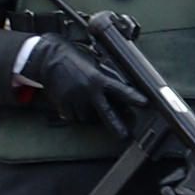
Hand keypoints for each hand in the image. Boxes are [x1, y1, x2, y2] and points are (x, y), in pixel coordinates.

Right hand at [14, 33, 151, 129]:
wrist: (49, 58)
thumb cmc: (73, 60)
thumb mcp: (93, 66)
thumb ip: (103, 81)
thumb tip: (116, 97)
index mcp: (98, 78)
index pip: (120, 90)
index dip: (133, 97)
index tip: (145, 103)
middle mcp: (88, 91)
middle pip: (106, 113)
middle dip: (116, 126)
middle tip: (124, 136)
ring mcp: (75, 99)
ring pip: (87, 118)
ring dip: (90, 116)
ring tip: (87, 104)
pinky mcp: (64, 104)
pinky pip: (73, 117)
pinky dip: (76, 114)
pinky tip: (75, 104)